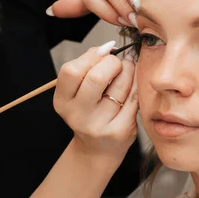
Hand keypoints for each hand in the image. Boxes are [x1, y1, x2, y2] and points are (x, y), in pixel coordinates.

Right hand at [53, 41, 137, 163]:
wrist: (97, 150)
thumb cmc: (89, 112)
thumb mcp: (77, 92)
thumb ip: (87, 67)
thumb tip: (106, 47)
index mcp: (62, 101)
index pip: (72, 70)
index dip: (91, 56)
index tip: (103, 54)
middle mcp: (77, 115)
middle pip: (96, 77)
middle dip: (112, 63)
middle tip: (117, 63)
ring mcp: (98, 125)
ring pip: (120, 86)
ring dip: (128, 71)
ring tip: (127, 71)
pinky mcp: (119, 131)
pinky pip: (133, 99)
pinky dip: (136, 86)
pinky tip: (133, 87)